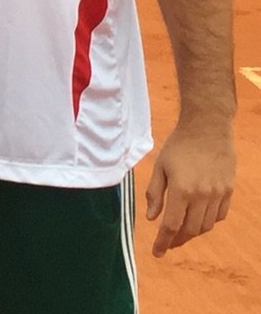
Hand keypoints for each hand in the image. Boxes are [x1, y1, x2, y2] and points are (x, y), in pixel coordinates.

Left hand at [144, 121, 234, 256]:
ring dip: (192, 232)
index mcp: (181, 190)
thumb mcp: (160, 167)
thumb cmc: (178, 145)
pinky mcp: (228, 190)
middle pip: (190, 229)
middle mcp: (202, 196)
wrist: (207, 128)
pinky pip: (219, 215)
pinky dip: (208, 222)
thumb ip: (155, 193)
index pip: (171, 225)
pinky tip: (198, 219)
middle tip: (168, 243)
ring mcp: (218, 194)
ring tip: (181, 232)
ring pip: (206, 226)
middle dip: (177, 240)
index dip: (163, 242)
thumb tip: (152, 218)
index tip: (157, 253)